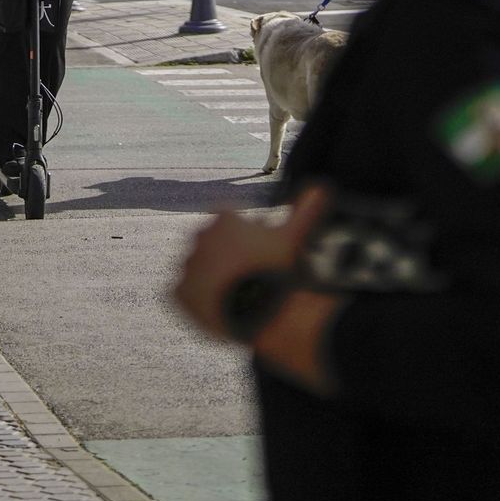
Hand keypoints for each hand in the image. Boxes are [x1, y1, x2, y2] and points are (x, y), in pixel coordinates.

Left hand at [172, 185, 330, 341]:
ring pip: (197, 268)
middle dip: (225, 254)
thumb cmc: (278, 271)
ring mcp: (187, 266)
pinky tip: (219, 306)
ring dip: (211, 276)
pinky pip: (184, 294)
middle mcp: (200, 238)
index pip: (228, 219)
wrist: (259, 313)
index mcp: (223, 220)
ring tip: (235, 293)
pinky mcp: (178, 294)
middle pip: (211, 244)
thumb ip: (306, 211)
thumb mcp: (294, 238)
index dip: (244, 234)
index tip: (257, 249)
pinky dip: (197, 298)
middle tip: (248, 274)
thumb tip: (322, 187)